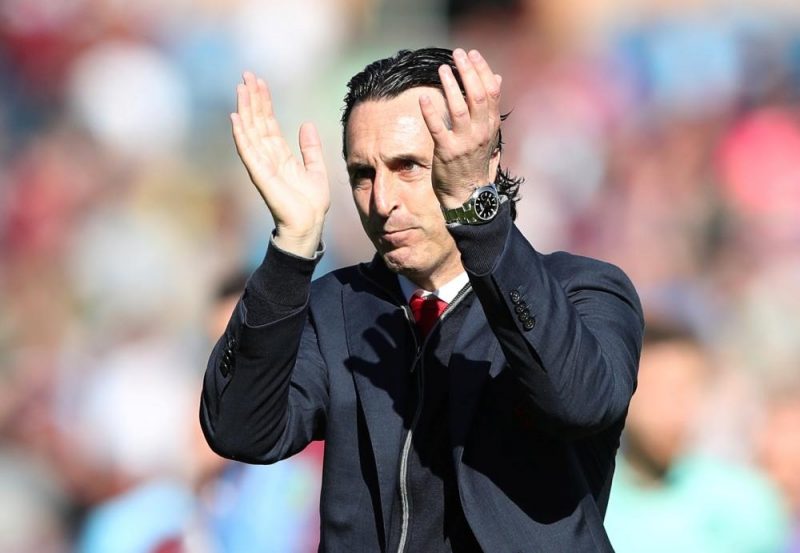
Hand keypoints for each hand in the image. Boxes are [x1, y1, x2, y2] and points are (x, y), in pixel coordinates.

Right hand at [231, 72, 329, 257]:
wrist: (309, 226)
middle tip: (246, 75)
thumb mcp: (316, 169)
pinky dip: (241, 135)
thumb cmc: (311, 204)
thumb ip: (311, 148)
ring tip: (241, 88)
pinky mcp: (261, 175)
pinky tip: (236, 118)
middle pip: (257, 122)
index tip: (259, 82)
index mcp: (281, 155)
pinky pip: (248, 151)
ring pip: (251, 131)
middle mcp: (268, 157)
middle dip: (252, 98)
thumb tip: (306, 125)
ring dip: (245, 109)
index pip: (268, 123)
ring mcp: (262, 165)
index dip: (264, 102)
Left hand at [419, 48, 501, 207]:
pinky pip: (438, 128)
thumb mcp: (489, 133)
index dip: (482, 70)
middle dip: (468, 71)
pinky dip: (430, 112)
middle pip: (477, 95)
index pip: (492, 92)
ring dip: (451, 86)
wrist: (469, 195)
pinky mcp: (446, 152)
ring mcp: (464, 142)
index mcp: (491, 126)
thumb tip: (497, 78)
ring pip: (459, 108)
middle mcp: (480, 132)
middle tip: (457, 54)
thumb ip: (491, 107)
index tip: (473, 54)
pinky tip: (423, 98)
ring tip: (443, 69)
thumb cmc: (476, 162)